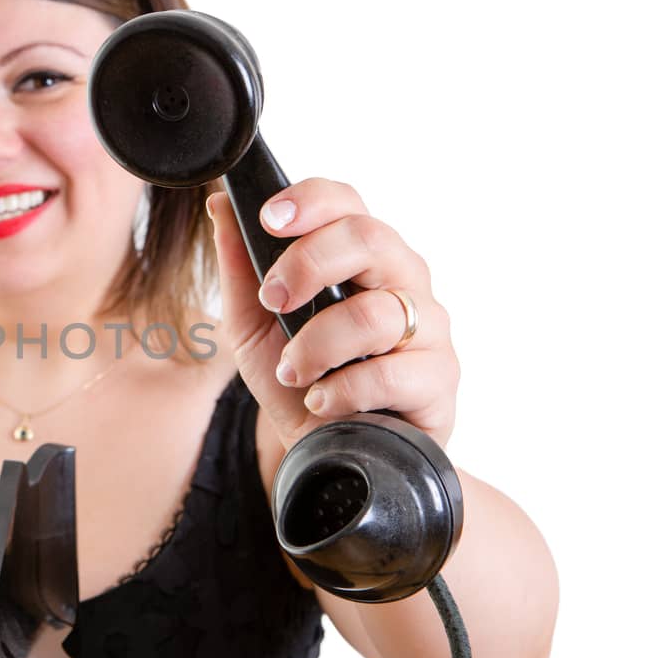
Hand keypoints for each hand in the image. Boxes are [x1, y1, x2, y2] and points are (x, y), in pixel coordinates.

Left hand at [207, 179, 458, 453]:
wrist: (326, 455)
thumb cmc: (299, 380)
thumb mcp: (253, 326)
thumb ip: (239, 267)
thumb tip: (220, 204)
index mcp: (360, 258)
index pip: (348, 204)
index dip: (311, 202)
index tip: (269, 220)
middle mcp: (402, 281)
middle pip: (370, 237)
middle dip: (309, 264)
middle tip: (274, 300)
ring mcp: (428, 328)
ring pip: (376, 313)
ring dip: (317, 345)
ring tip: (293, 372)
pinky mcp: (438, 379)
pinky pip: (390, 373)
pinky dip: (341, 389)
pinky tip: (321, 401)